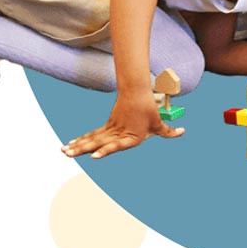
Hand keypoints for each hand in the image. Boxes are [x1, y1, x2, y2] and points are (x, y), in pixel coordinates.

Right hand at [61, 94, 183, 158]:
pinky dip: (81, 141)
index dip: (105, 151)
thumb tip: (182, 131)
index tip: (94, 156)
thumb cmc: (149, 109)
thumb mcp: (159, 123)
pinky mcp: (107, 126)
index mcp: (130, 136)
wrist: (136, 91)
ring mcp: (110, 129)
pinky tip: (70, 146)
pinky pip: (92, 135)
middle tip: (68, 155)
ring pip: (91, 139)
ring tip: (63, 152)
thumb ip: (168, 131)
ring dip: (77, 146)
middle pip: (97, 142)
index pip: (116, 145)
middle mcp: (118, 134)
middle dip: (82, 149)